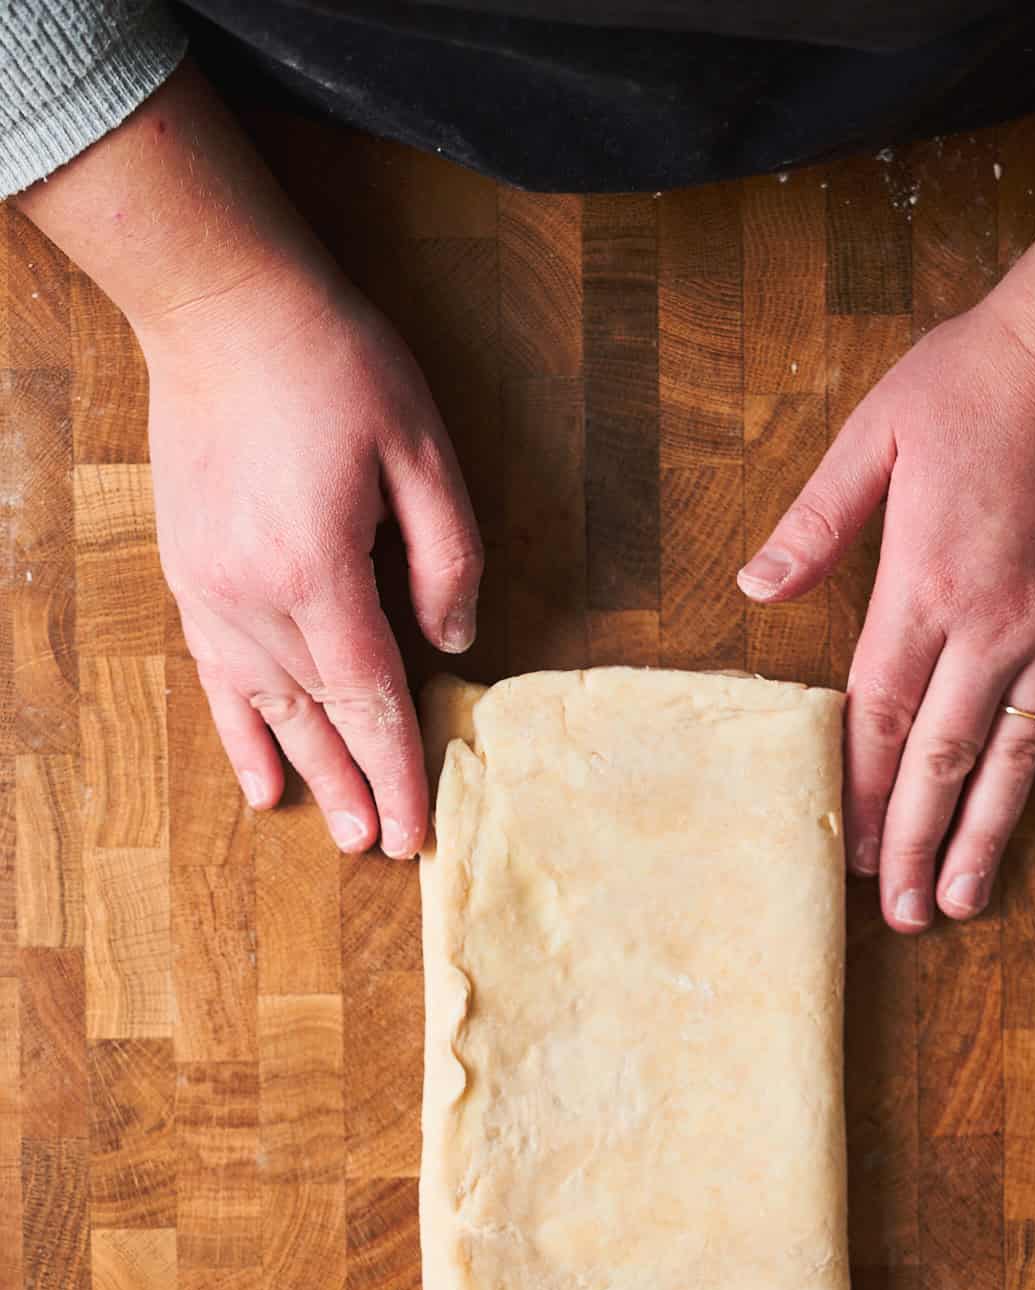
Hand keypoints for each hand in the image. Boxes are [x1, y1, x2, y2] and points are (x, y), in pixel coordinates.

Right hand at [143, 276, 481, 855]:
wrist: (221, 308)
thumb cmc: (333, 366)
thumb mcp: (423, 448)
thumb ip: (447, 555)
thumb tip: (456, 641)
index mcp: (316, 568)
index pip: (370, 698)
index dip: (400, 767)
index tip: (421, 827)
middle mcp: (253, 596)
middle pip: (319, 716)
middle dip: (360, 785)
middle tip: (390, 847)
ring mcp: (210, 590)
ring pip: (267, 708)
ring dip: (307, 773)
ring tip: (340, 829)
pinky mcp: (188, 576)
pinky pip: (216, 677)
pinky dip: (239, 733)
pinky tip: (258, 782)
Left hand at [740, 273, 1034, 932]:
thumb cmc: (982, 375)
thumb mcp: (877, 432)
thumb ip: (818, 520)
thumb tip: (756, 586)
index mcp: (926, 584)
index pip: (880, 713)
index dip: (856, 788)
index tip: (840, 850)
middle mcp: (998, 623)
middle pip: (946, 756)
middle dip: (913, 840)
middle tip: (896, 913)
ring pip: (1023, 753)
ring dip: (990, 834)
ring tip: (961, 901)